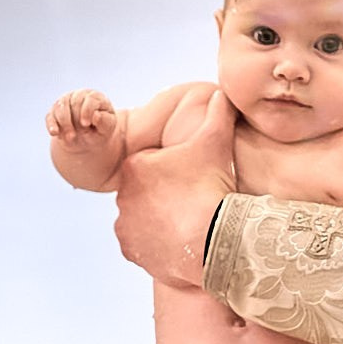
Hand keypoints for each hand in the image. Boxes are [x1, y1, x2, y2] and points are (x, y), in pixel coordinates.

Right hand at [46, 89, 116, 146]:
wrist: (88, 139)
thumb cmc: (100, 131)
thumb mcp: (107, 129)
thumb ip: (105, 122)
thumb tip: (96, 115)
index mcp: (95, 97)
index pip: (90, 99)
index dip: (86, 111)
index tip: (85, 124)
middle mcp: (80, 95)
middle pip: (74, 102)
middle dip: (74, 120)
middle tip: (75, 136)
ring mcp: (66, 102)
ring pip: (60, 106)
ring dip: (64, 123)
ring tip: (69, 138)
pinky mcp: (55, 112)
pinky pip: (50, 116)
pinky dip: (52, 124)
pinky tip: (55, 133)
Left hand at [114, 89, 237, 287]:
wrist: (212, 240)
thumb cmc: (212, 188)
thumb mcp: (216, 142)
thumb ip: (217, 113)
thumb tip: (220, 92)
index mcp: (135, 166)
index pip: (154, 163)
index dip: (176, 169)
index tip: (194, 178)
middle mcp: (122, 196)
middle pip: (146, 191)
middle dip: (165, 194)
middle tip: (193, 200)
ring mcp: (125, 226)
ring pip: (142, 217)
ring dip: (159, 219)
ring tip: (187, 223)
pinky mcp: (131, 250)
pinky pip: (142, 244)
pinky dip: (156, 243)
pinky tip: (177, 240)